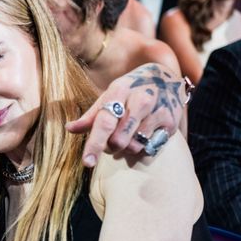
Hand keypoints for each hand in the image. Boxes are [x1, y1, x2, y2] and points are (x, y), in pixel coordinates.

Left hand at [66, 63, 185, 165]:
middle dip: (111, 146)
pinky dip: (143, 145)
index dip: (94, 144)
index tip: (87, 162)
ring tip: (131, 133)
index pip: (104, 122)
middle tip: (114, 138)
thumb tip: (69, 129)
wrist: (166, 77)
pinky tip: (146, 132)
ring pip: (134, 146)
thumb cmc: (131, 89)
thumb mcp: (110, 95)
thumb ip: (91, 115)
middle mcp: (140, 99)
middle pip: (118, 139)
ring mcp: (157, 111)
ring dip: (127, 147)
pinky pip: (150, 147)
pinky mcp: (171, 122)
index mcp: (119, 90)